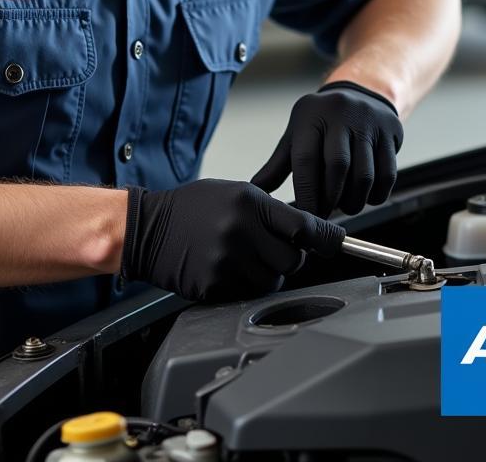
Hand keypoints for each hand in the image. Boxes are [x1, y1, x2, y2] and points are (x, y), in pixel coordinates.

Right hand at [119, 179, 343, 301]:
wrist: (148, 228)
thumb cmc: (194, 207)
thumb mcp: (236, 193)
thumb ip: (273, 211)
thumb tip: (313, 232)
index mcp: (248, 203)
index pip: (303, 226)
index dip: (325, 237)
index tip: (338, 242)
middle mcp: (240, 231)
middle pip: (293, 260)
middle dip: (289, 257)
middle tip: (270, 248)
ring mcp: (226, 261)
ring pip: (273, 280)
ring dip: (267, 273)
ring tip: (243, 256)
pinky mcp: (214, 285)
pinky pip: (248, 293)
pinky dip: (244, 285)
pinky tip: (226, 267)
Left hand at [251, 80, 402, 216]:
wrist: (362, 93)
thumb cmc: (322, 122)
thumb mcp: (297, 135)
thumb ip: (277, 165)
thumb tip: (254, 191)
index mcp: (311, 116)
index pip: (306, 159)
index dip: (306, 193)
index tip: (306, 214)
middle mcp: (341, 115)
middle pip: (338, 166)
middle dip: (330, 198)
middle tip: (325, 214)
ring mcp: (369, 122)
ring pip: (365, 174)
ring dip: (354, 200)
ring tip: (345, 206)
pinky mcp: (391, 132)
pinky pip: (387, 174)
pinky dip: (376, 194)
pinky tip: (365, 197)